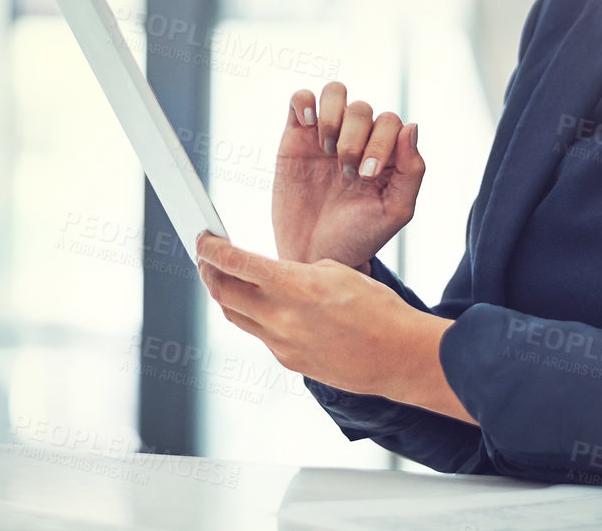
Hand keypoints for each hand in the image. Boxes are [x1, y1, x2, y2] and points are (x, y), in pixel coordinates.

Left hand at [196, 233, 463, 421]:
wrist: (399, 356)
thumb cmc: (378, 309)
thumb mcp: (337, 272)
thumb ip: (298, 272)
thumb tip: (276, 276)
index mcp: (295, 286)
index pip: (235, 264)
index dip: (211, 250)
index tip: (203, 240)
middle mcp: (281, 317)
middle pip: (222, 293)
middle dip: (208, 272)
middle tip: (206, 258)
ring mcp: (282, 344)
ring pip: (234, 316)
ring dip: (225, 296)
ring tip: (225, 280)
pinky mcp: (288, 361)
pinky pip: (259, 335)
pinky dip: (253, 317)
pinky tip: (263, 306)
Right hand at [272, 81, 425, 270]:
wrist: (312, 255)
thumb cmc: (357, 236)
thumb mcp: (394, 212)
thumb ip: (412, 171)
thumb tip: (412, 126)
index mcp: (386, 154)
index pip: (391, 122)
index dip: (380, 142)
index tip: (366, 177)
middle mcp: (357, 139)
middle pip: (362, 109)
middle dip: (354, 139)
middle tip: (345, 173)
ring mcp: (326, 135)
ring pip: (335, 92)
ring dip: (333, 117)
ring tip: (326, 150)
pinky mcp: (295, 137)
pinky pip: (301, 98)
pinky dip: (304, 102)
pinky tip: (307, 126)